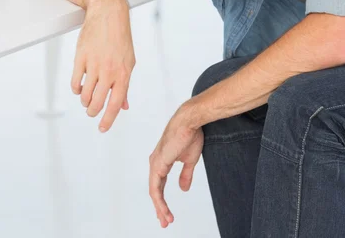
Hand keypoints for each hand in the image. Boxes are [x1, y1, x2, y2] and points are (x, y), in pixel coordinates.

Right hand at [71, 0, 134, 131]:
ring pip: (85, 94)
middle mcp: (109, 71)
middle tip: (91, 112)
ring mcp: (94, 64)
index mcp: (123, 73)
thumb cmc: (120, 38)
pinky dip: (76, 89)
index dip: (108, 119)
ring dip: (84, 101)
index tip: (102, 128)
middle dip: (93, 112)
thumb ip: (126, 85)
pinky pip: (75, 82)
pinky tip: (79, 88)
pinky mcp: (80, 58)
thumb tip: (125, 106)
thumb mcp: (129, 62)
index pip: (116, 103)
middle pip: (97, 102)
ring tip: (86, 99)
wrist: (108, 14)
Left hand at [149, 107, 203, 227]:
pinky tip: (163, 209)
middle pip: (155, 190)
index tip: (168, 214)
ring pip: (154, 191)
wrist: (190, 122)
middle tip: (165, 222)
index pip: (160, 185)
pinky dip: (159, 200)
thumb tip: (183, 189)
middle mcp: (155, 163)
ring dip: (160, 207)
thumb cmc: (190, 135)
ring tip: (166, 220)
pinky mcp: (158, 164)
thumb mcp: (189, 160)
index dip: (163, 200)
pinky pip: (155, 187)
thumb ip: (185, 175)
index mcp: (162, 161)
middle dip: (160, 208)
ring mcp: (155, 163)